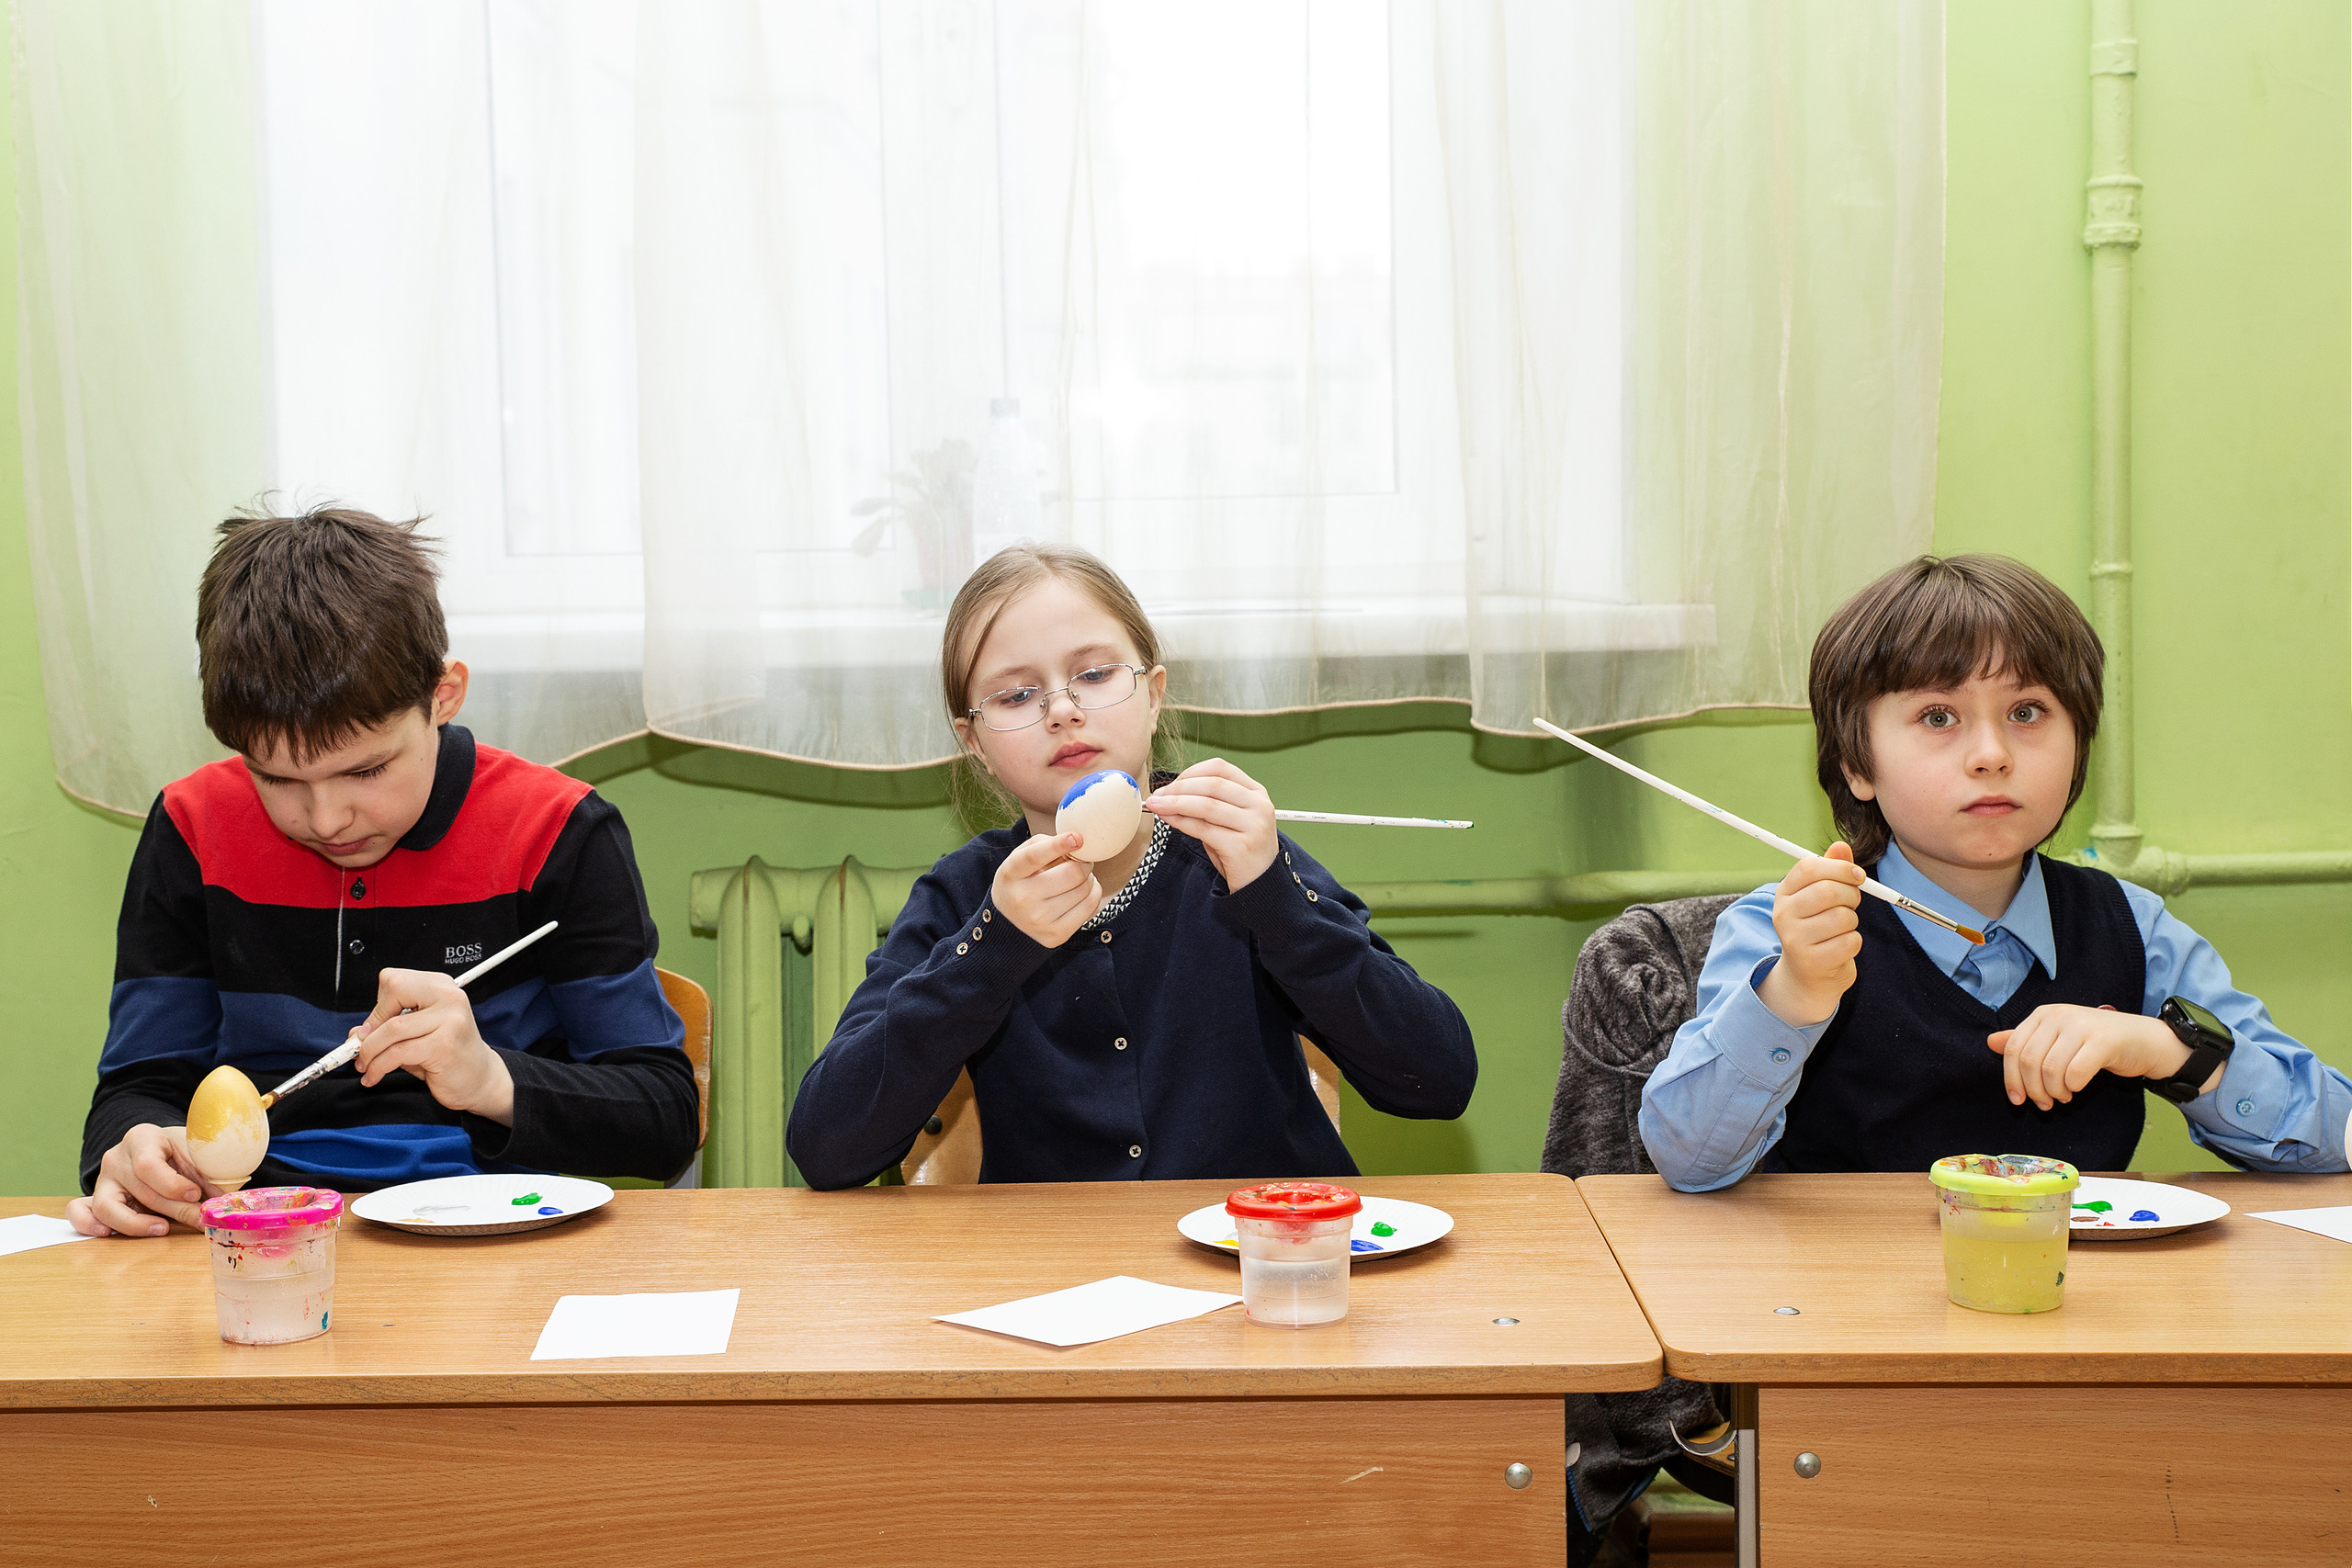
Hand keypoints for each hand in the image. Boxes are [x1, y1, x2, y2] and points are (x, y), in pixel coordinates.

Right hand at [67, 1124, 215, 1236]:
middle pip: (138, 1190)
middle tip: (197, 1220)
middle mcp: (116, 1157)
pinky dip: (88, 1224)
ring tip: (161, 1229)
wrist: (162, 1150)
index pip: (148, 1165)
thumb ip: (210, 1174)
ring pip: (106, 1206)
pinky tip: (108, 1233)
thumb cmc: (183, 1151)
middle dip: (172, 1209)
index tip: (195, 1194)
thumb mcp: (199, 1153)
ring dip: (135, 1224)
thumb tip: (223, 1202)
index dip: (172, 1184)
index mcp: (142, 1138)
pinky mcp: (96, 1197)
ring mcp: (103, 1179)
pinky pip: (79, 1211)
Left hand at [351, 968, 514, 1124]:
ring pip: (391, 1029)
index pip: (394, 980)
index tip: (372, 1029)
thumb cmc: (447, 1055)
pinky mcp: (444, 1046)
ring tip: (366, 1066)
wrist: (480, 1080)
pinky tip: (375, 1076)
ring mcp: (450, 1020)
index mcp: (441, 986)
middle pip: (393, 993)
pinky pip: (397, 1053)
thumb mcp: (415, 1035)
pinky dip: (378, 1067)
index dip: (378, 1006)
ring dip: (369, 1052)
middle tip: (363, 1048)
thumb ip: (386, 1028)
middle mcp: (449, 997)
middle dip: (371, 1025)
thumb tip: (356, 1033)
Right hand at [992, 831, 1103, 946]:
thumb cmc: (1020, 881)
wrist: (1008, 922)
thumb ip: (1043, 844)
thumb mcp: (1020, 858)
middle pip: (1071, 874)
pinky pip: (1090, 906)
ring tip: (1078, 878)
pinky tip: (1083, 891)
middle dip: (1083, 863)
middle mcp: (1022, 899)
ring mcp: (1039, 920)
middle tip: (1081, 861)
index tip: (1078, 838)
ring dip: (1089, 878)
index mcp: (1011, 874)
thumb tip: (1076, 842)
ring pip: (1084, 889)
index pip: (1034, 857)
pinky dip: (1093, 893)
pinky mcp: (1056, 935)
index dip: (1057, 845)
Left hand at [1145, 758, 1277, 890]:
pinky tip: (1169, 820)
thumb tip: (1169, 793)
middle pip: (1212, 785)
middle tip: (1158, 795)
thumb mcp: (1229, 819)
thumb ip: (1207, 803)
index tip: (1171, 783)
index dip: (1191, 772)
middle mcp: (1258, 806)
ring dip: (1175, 803)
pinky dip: (1181, 822)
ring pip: (1206, 805)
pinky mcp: (1241, 847)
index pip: (1220, 769)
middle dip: (1179, 788)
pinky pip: (1203, 829)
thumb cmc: (1239, 848)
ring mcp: (1252, 826)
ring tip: (1157, 805)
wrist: (1260, 883)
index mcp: (1256, 793)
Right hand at [1755, 842, 1865, 1026]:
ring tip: (1842, 928)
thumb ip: (1831, 869)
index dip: (1839, 867)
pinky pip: (1850, 941)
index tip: (1858, 875)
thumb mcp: (1820, 897)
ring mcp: (1795, 939)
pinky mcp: (1813, 961)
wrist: (1807, 976)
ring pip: (1843, 917)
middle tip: (1853, 903)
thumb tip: (1841, 845)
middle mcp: (1783, 915)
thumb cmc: (1818, 928)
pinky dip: (1854, 942)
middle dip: (1851, 895)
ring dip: (1852, 921)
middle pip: (1828, 891)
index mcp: (1784, 893)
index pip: (1809, 868)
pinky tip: (1841, 946)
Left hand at [1987, 1004, 2205, 1110]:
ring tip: (2063, 1097)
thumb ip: (2027, 1040)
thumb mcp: (2059, 1038)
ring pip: (2050, 1069)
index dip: (2011, 1078)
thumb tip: (1991, 1042)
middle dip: (2032, 1090)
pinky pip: (2075, 1073)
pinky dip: (2072, 1088)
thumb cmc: (2098, 1042)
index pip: (2013, 1048)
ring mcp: (2081, 1025)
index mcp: (2044, 1014)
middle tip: (2044, 1104)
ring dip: (2053, 1092)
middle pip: (2029, 1061)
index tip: (2017, 1100)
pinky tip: (2077, 1090)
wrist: (2146, 1039)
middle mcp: (2059, 1015)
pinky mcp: (2104, 1041)